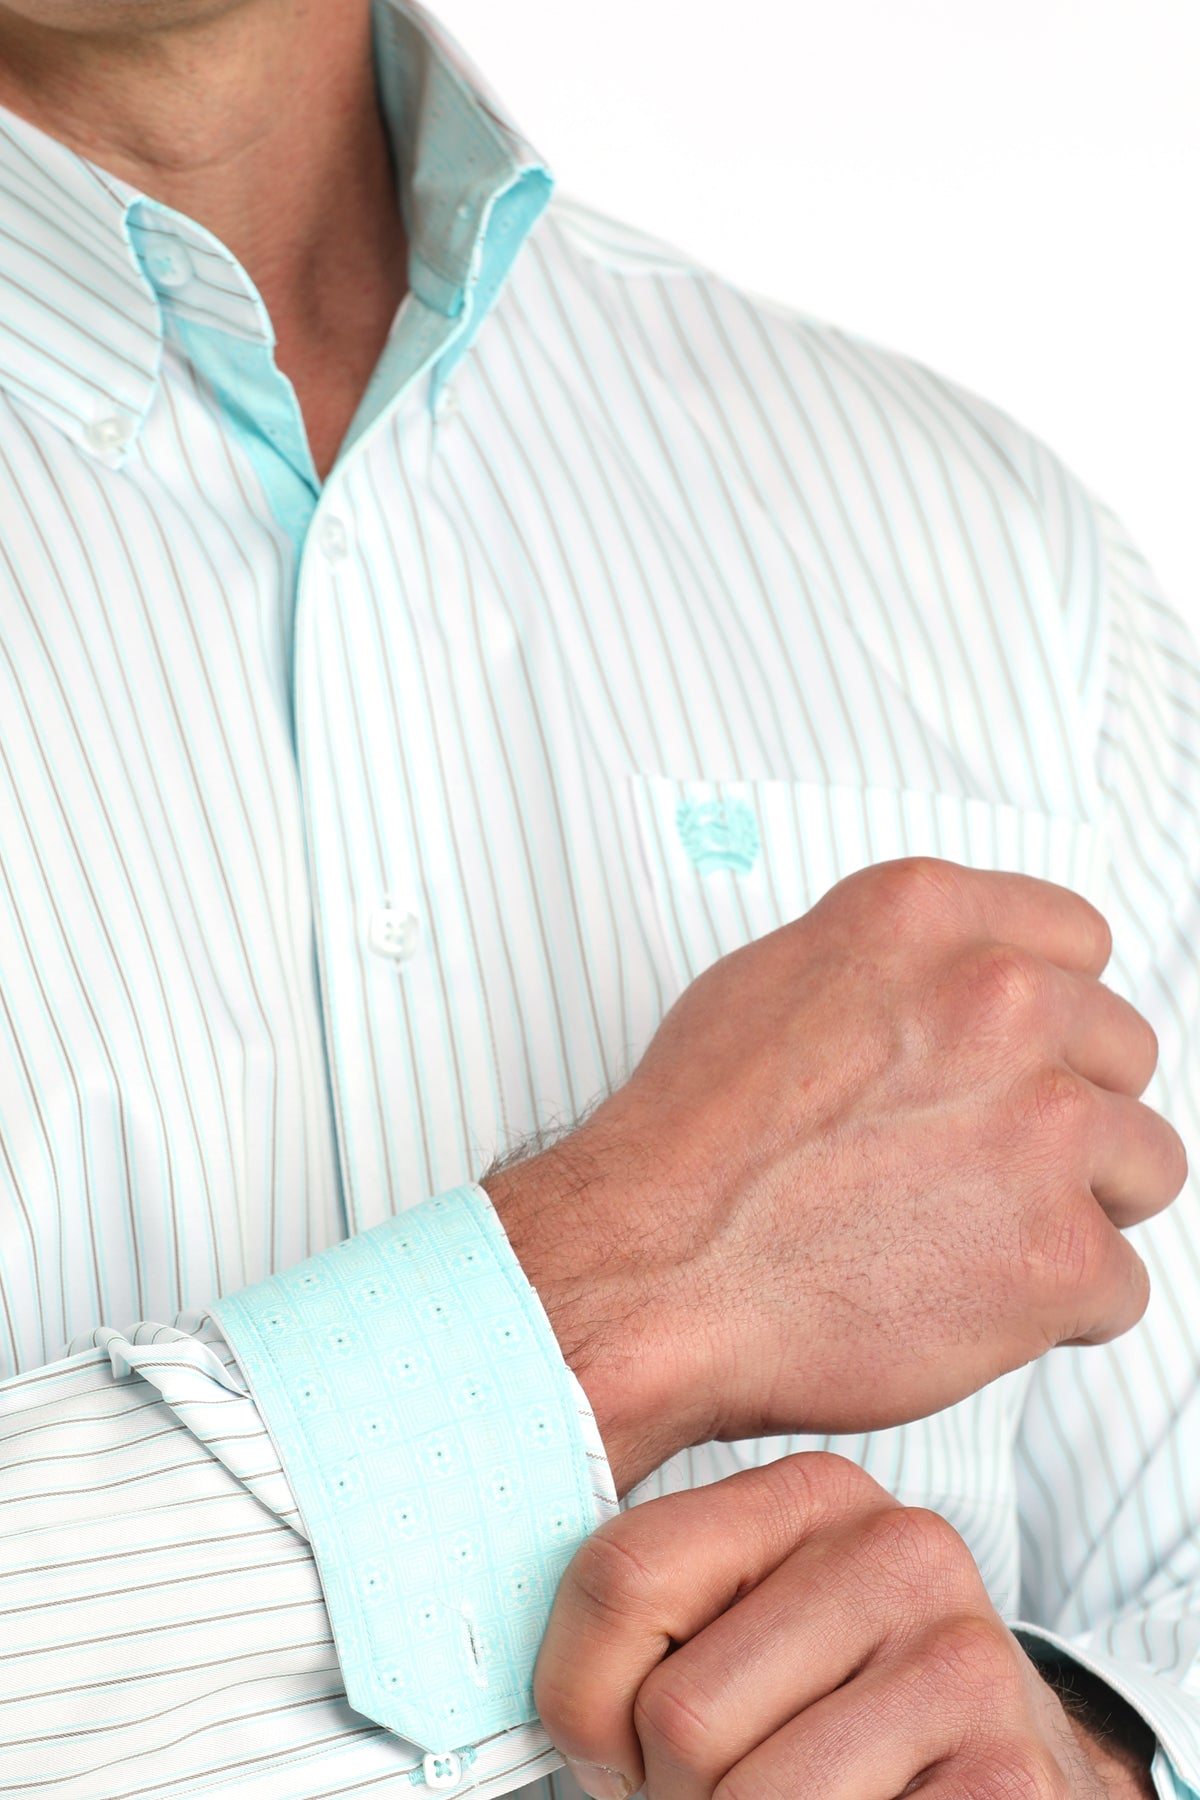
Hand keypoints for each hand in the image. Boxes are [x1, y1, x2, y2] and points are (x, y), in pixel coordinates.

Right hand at [486, 859, 1184, 1492]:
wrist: (651, 1275)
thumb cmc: (688, 1147)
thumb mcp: (769, 984)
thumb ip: (891, 969)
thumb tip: (947, 989)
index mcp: (928, 920)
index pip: (1078, 942)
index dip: (1048, 1019)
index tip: (1023, 1062)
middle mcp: (1001, 1002)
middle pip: (1122, 1054)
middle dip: (1065, 1116)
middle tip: (977, 1167)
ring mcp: (1041, 1126)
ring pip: (1145, 1166)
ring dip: (1075, 1208)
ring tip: (971, 1240)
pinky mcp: (1060, 1253)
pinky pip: (1121, 1287)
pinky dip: (1055, 1310)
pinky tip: (962, 1301)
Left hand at [534, 1453, 1150, 1798]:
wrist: (1002, 1784)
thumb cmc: (835, 1723)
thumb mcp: (741, 1637)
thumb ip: (647, 1625)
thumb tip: (530, 1677)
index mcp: (814, 1495)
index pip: (621, 1576)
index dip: (584, 1701)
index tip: (620, 1742)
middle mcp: (900, 1549)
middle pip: (679, 1712)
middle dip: (671, 1791)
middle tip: (721, 1790)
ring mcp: (966, 1659)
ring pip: (740, 1797)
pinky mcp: (1010, 1775)